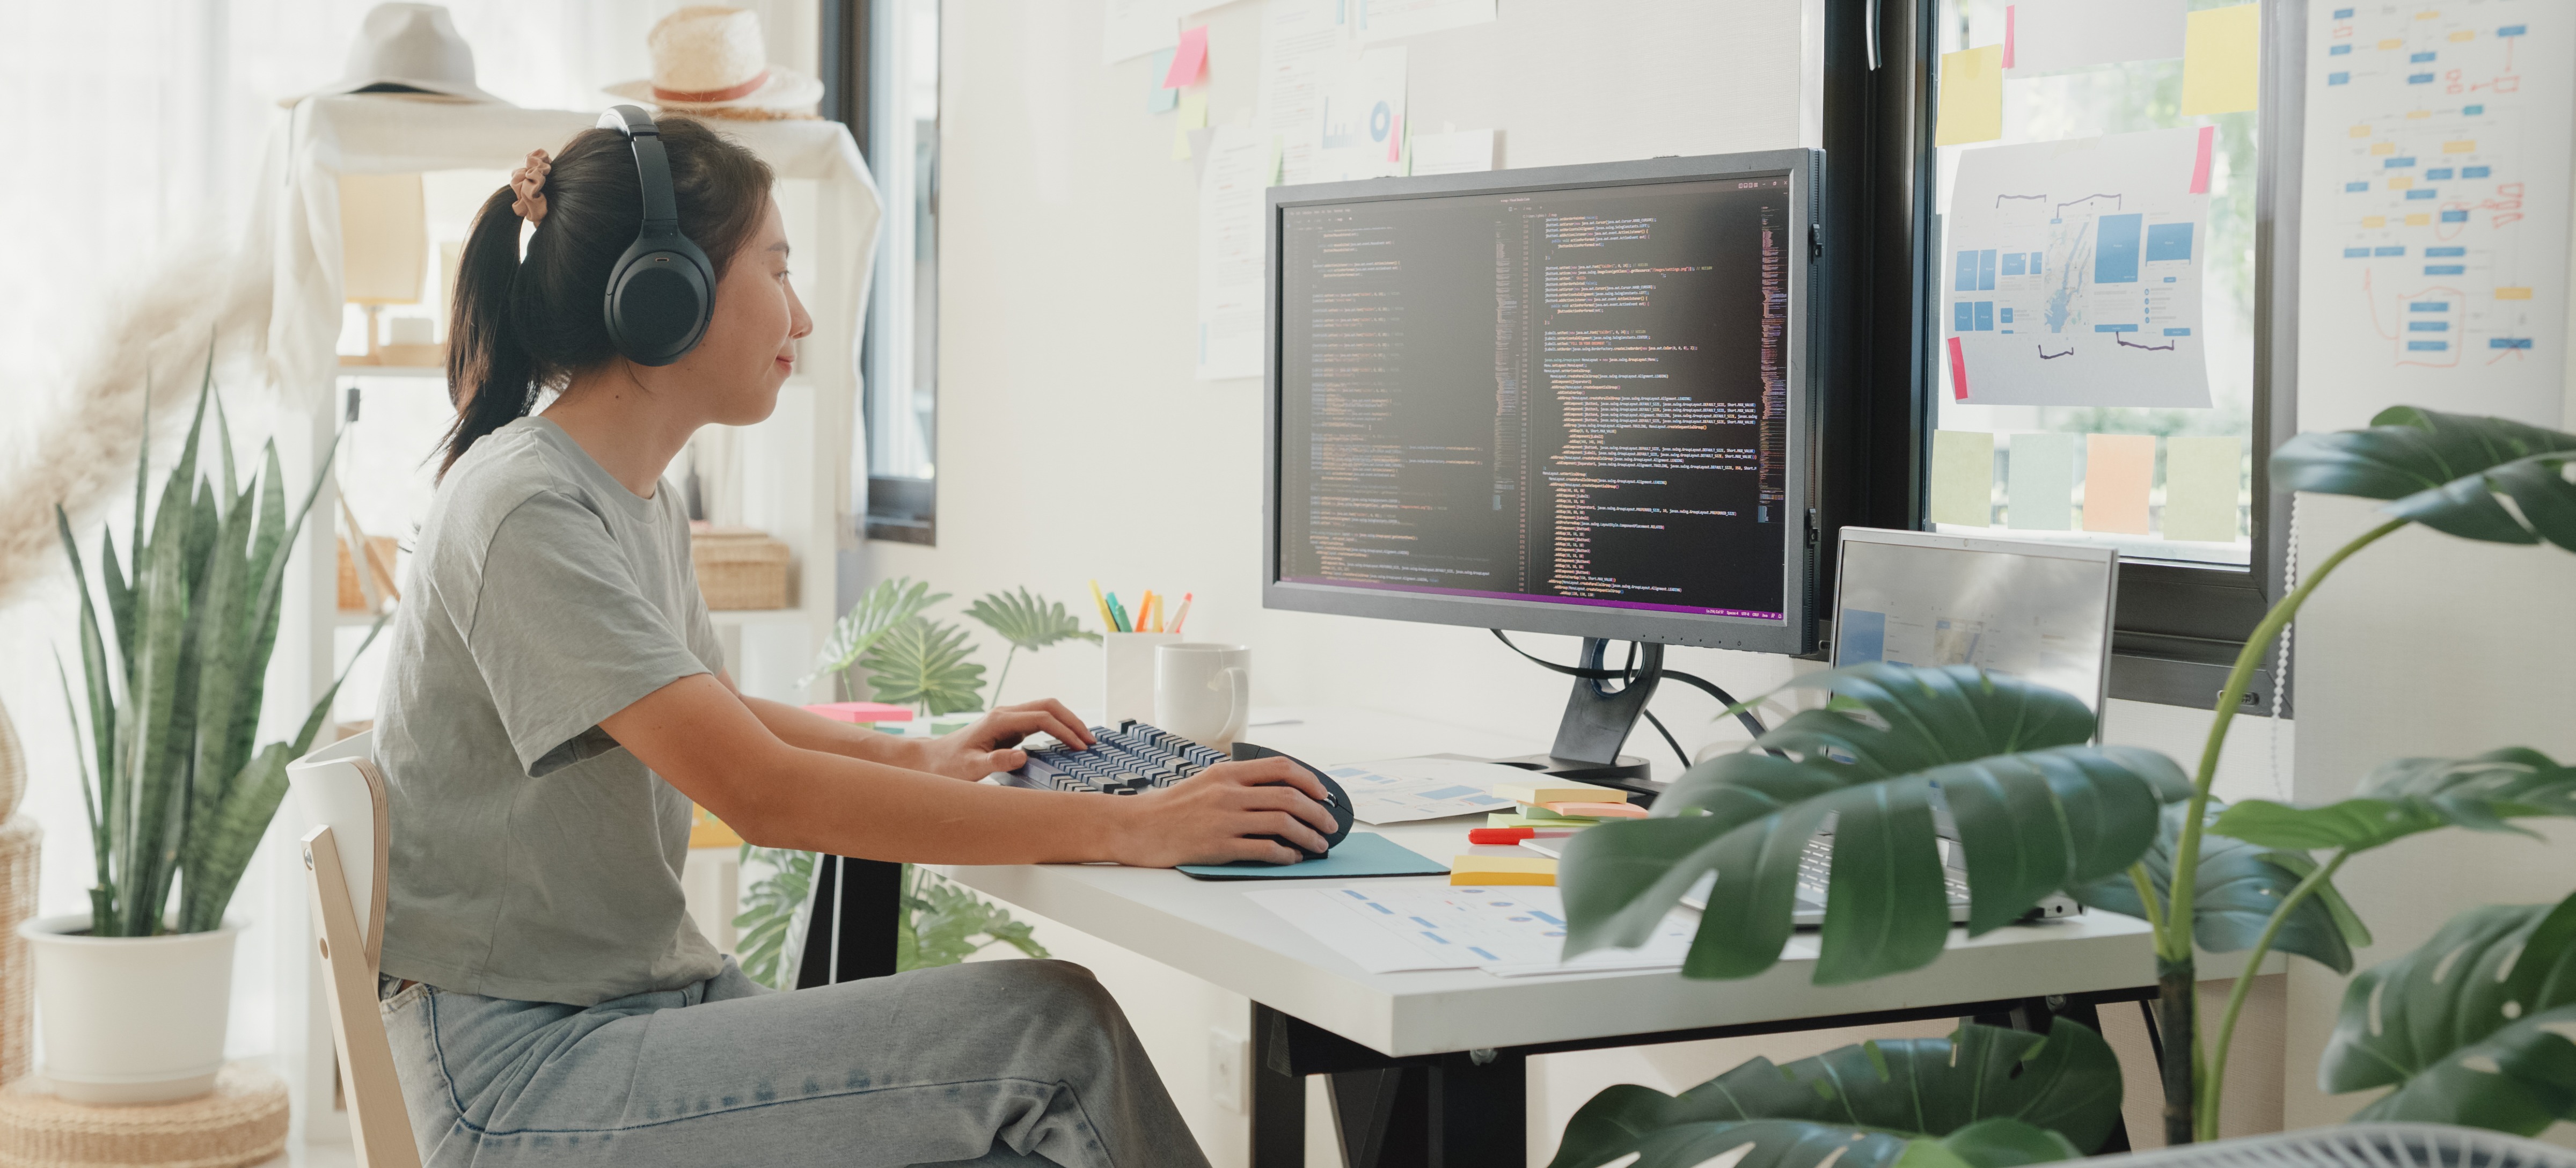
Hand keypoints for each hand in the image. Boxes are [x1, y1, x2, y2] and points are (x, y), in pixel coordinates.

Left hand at [912, 699, 1096, 779]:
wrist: (932, 761)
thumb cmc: (949, 765)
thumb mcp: (970, 768)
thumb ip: (996, 761)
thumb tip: (1023, 755)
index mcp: (999, 720)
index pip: (1042, 718)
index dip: (1064, 730)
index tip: (1080, 747)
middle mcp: (1006, 713)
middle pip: (1049, 706)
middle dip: (1072, 721)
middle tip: (1091, 741)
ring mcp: (1008, 718)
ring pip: (1046, 710)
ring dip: (1067, 722)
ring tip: (1085, 741)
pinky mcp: (1009, 727)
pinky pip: (1040, 721)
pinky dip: (1057, 727)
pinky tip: (1066, 741)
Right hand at [1111, 758, 1338, 866]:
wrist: (1136, 827)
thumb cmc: (1169, 807)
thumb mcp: (1204, 782)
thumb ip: (1237, 782)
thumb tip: (1276, 792)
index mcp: (1226, 772)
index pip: (1280, 767)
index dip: (1309, 780)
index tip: (1323, 794)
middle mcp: (1228, 792)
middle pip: (1289, 797)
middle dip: (1318, 813)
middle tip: (1329, 825)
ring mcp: (1224, 819)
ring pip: (1282, 823)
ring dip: (1308, 835)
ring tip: (1318, 845)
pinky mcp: (1219, 846)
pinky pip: (1264, 849)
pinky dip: (1285, 854)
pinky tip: (1291, 857)